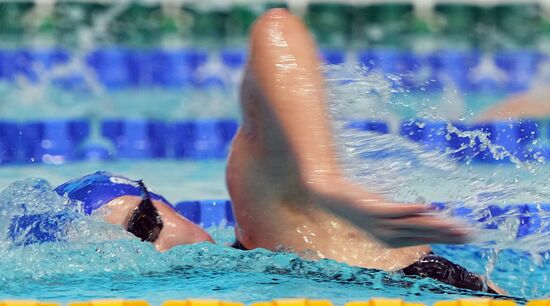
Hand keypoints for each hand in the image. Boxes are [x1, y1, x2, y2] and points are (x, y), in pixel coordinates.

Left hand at [308, 178, 470, 247]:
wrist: (332, 195)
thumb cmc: (361, 204)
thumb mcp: (385, 213)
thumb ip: (405, 217)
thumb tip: (431, 214)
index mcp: (393, 240)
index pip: (425, 239)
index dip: (447, 237)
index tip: (468, 235)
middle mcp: (388, 236)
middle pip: (423, 234)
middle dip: (447, 234)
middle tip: (470, 234)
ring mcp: (380, 224)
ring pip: (412, 225)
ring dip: (435, 225)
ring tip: (454, 225)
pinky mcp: (373, 209)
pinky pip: (395, 211)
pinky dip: (411, 209)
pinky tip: (427, 207)